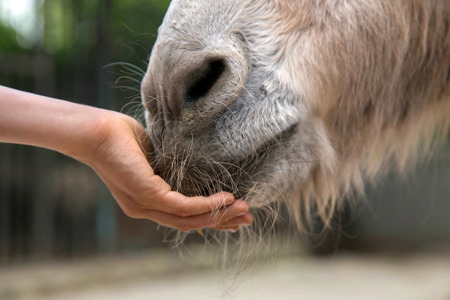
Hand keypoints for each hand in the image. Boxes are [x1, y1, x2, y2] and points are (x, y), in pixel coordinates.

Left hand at [81, 112, 252, 231]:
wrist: (98, 131)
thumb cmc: (125, 139)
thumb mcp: (155, 159)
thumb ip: (171, 172)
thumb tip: (196, 171)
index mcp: (146, 202)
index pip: (182, 217)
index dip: (209, 218)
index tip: (233, 215)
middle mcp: (145, 209)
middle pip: (189, 223)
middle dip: (220, 221)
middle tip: (246, 219)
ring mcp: (145, 205)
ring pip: (188, 219)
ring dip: (219, 215)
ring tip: (242, 210)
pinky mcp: (147, 195)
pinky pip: (183, 205)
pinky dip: (206, 204)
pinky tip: (225, 198)